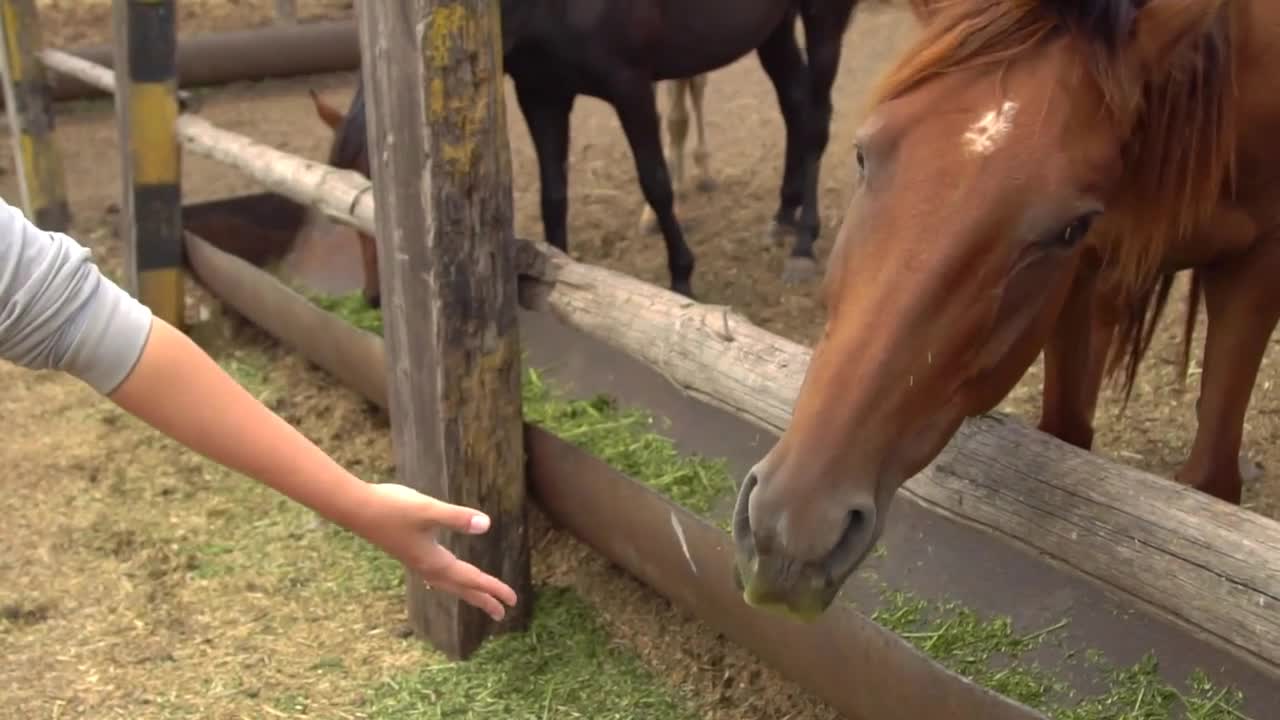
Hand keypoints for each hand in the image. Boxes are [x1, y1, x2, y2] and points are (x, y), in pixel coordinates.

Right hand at [360, 483, 519, 621]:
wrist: (357, 508)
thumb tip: (487, 525)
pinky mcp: (409, 552)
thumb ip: (457, 517)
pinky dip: (449, 580)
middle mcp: (427, 566)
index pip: (472, 578)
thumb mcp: (429, 510)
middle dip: (483, 599)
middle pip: (461, 588)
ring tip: (481, 599)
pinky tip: (446, 575)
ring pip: (449, 583)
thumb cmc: (393, 508)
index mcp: (435, 561)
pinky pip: (437, 575)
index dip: (494, 588)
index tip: (513, 600)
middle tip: (502, 613)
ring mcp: (417, 561)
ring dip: (467, 591)